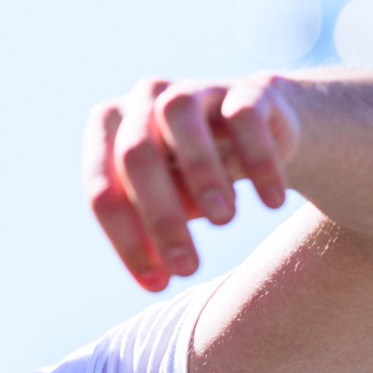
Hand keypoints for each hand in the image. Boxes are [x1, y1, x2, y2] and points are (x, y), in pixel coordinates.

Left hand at [84, 74, 301, 291]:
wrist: (265, 137)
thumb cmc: (196, 180)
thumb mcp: (168, 207)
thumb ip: (153, 234)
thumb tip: (154, 278)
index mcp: (108, 129)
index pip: (102, 188)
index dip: (126, 241)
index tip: (158, 285)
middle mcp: (143, 99)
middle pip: (136, 154)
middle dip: (159, 216)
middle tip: (188, 268)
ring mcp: (193, 87)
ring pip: (179, 115)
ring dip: (199, 171)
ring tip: (224, 222)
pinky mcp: (246, 88)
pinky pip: (244, 117)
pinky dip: (257, 161)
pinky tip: (270, 203)